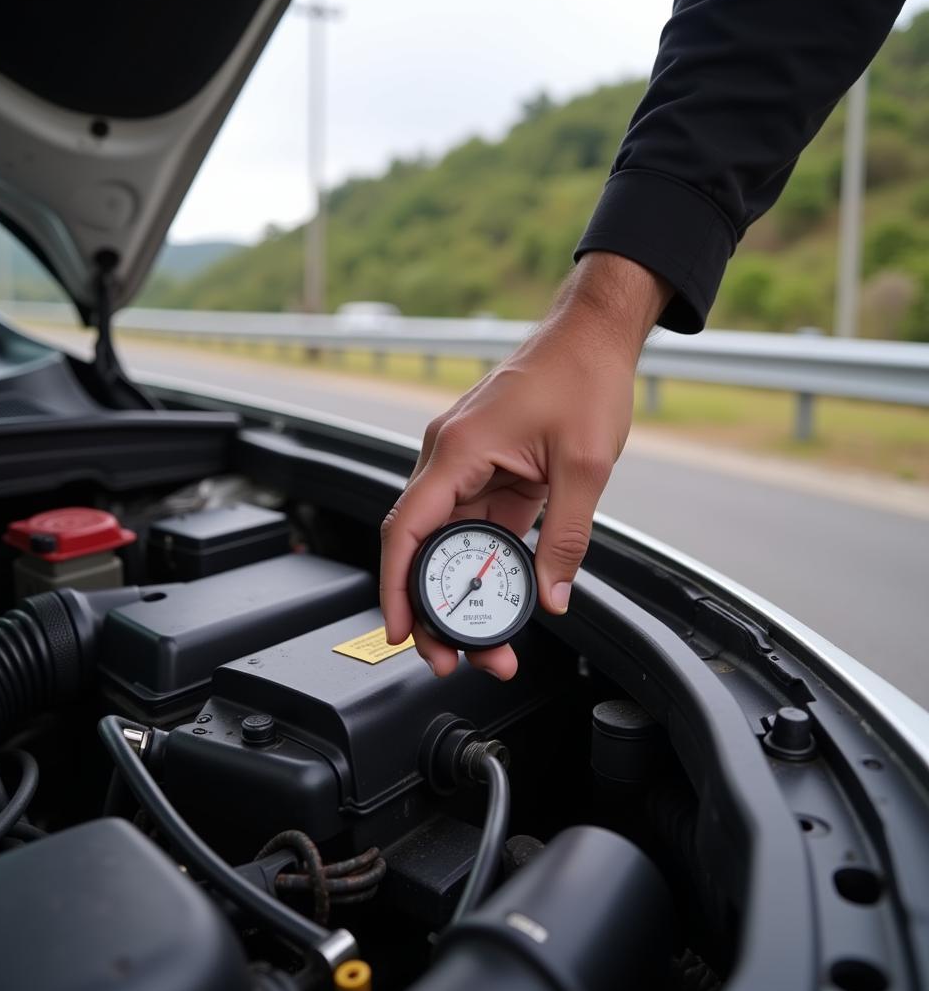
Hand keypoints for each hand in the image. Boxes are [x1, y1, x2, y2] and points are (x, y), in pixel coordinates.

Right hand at [379, 252, 671, 679]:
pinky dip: (482, 562)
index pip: (407, 529)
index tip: (399, 631)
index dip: (396, 587)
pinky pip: (474, 523)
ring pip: (448, 540)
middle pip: (420, 544)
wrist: (593, 336)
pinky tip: (500, 593)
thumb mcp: (584, 466)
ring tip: (486, 640)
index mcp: (458, 451)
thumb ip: (564, 537)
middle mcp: (449, 457)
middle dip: (429, 605)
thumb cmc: (582, 377)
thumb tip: (552, 597)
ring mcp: (466, 462)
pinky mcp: (489, 467)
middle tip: (453, 655)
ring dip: (460, 589)